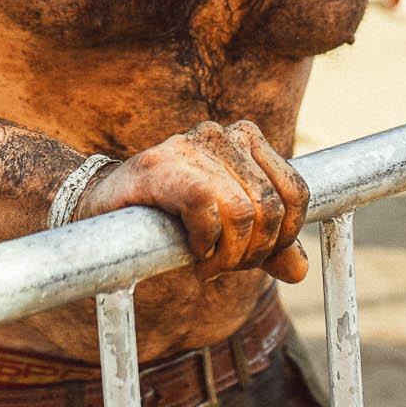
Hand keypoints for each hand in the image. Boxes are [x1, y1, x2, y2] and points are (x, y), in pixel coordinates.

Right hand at [73, 120, 311, 282]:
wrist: (105, 212)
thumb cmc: (172, 220)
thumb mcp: (230, 234)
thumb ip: (267, 247)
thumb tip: (300, 271)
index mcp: (248, 140)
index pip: (295, 192)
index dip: (283, 236)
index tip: (255, 258)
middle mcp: (223, 134)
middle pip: (270, 206)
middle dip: (252, 251)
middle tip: (224, 267)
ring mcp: (190, 145)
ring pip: (242, 210)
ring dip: (227, 254)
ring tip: (206, 264)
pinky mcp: (159, 164)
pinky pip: (204, 205)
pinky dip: (203, 240)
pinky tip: (190, 250)